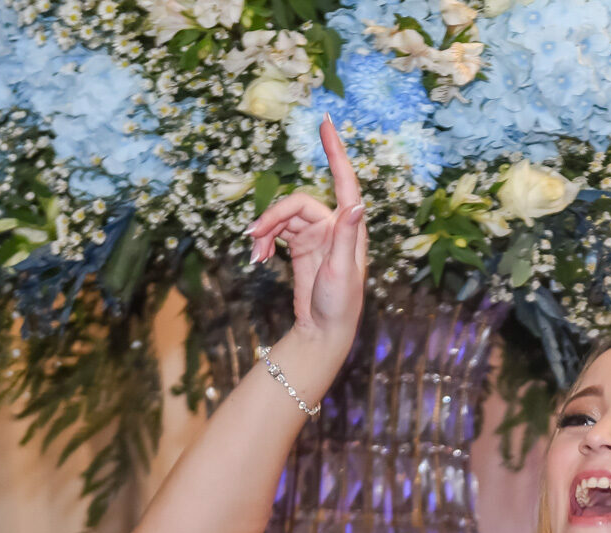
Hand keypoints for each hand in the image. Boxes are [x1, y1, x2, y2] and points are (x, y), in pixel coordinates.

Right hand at [246, 116, 367, 344]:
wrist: (324, 332)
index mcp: (350, 228)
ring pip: (283, 218)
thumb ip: (346, 236)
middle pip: (297, 205)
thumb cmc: (340, 305)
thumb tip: (356, 203)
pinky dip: (264, 242)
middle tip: (253, 236)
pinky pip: (277, 233)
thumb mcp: (343, 271)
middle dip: (273, 217)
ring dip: (265, 231)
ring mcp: (316, 237)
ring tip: (253, 253)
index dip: (335, 152)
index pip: (344, 182)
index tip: (326, 122)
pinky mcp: (300, 248)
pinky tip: (256, 258)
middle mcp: (334, 227)